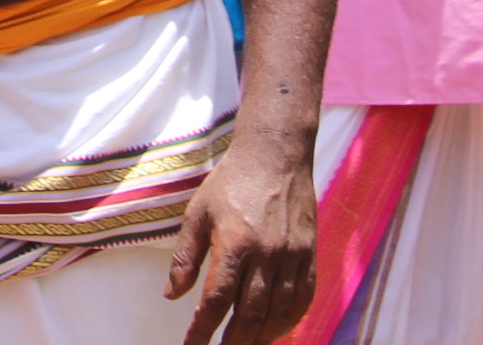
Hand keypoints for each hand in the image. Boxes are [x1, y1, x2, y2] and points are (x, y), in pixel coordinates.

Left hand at [164, 132, 318, 344]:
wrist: (275, 155)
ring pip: (279, 312)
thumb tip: (172, 295)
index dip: (203, 329)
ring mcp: (292, 256)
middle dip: (234, 342)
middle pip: (250, 315)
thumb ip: (185, 257)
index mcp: (235, 243)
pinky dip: (290, 320)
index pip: (217, 300)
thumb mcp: (197, 214)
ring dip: (261, 336)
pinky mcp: (310, 254)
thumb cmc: (231, 183)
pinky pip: (303, 298)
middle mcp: (267, 254)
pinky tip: (275, 329)